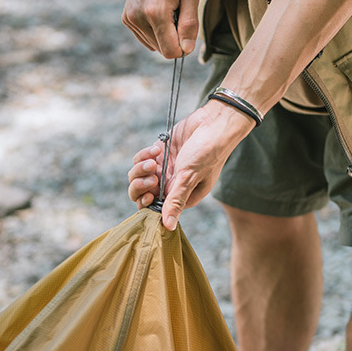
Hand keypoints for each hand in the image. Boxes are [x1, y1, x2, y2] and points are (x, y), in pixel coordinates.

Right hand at [123, 0, 199, 58]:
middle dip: (173, 37)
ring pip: (154, 45)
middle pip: (162, 49)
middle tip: (176, 11)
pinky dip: (154, 30)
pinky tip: (156, 10)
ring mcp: (130, 18)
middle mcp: (139, 17)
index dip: (183, 46)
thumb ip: (189, 25)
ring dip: (164, 32)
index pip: (170, 51)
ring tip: (166, 8)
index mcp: (156, 12)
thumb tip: (186, 50)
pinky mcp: (126, 18)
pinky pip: (145, 37)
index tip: (186, 30)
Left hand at [128, 101, 254, 229]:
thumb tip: (169, 227)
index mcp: (181, 197)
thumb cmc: (207, 152)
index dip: (147, 204)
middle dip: (141, 187)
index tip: (151, 194)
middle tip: (153, 177)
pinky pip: (140, 160)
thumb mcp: (190, 178)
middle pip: (141, 195)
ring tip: (154, 161)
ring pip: (137, 177)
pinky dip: (144, 155)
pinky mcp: (158, 154)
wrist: (213, 122)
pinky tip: (158, 149)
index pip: (154, 210)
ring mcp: (163, 169)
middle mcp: (170, 186)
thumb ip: (176, 201)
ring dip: (141, 169)